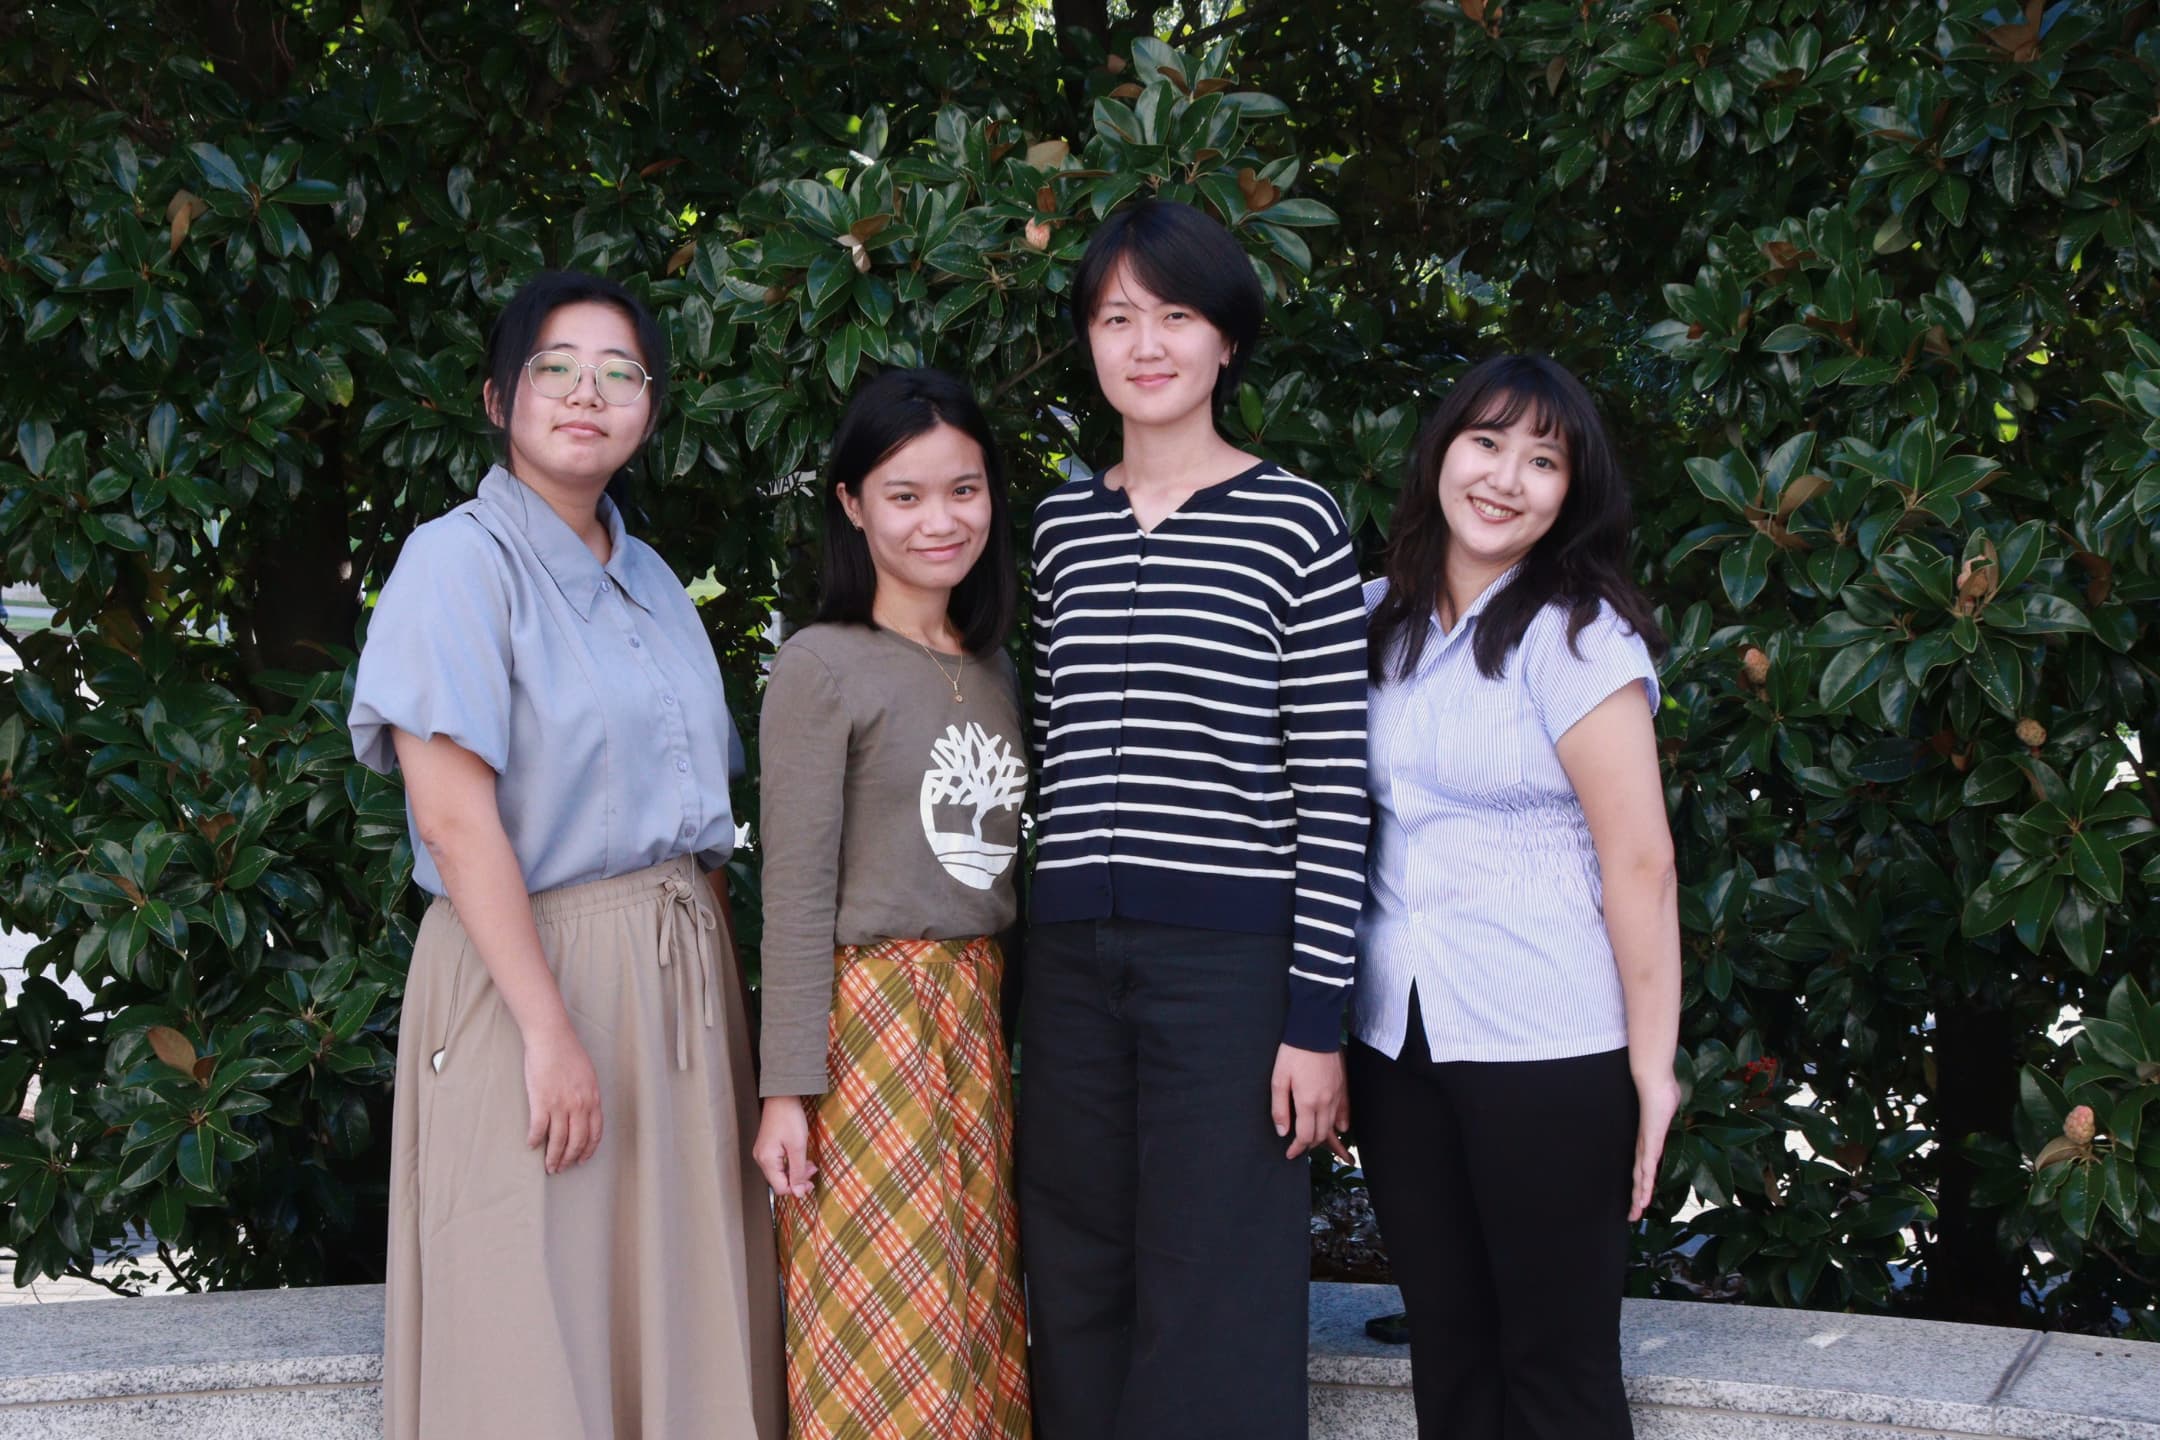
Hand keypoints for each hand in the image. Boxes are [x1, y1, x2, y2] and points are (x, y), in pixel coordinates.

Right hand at [522, 1020, 602, 1174]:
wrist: (552, 1038)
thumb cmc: (569, 1053)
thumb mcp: (588, 1076)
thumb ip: (588, 1096)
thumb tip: (585, 1113)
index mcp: (593, 1099)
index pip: (594, 1133)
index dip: (588, 1150)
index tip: (582, 1160)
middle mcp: (579, 1105)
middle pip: (577, 1141)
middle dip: (569, 1159)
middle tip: (562, 1168)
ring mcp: (560, 1105)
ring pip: (558, 1141)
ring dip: (553, 1157)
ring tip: (549, 1166)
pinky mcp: (541, 1102)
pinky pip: (538, 1129)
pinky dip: (534, 1140)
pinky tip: (531, 1145)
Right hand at [753, 1095, 817, 1197]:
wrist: (782, 1096)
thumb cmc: (789, 1118)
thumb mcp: (798, 1147)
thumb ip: (798, 1172)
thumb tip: (799, 1194)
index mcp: (766, 1161)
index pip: (780, 1188)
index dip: (797, 1188)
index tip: (811, 1183)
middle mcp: (760, 1159)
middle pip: (779, 1181)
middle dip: (797, 1179)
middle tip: (813, 1170)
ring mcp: (762, 1153)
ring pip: (780, 1172)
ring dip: (795, 1171)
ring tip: (809, 1163)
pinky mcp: (766, 1147)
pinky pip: (778, 1163)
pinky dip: (790, 1163)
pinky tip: (800, 1158)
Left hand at [1271, 1043, 1352, 1162]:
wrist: (1314, 1031)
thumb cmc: (1293, 1054)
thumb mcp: (1278, 1079)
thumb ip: (1280, 1108)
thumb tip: (1283, 1132)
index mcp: (1308, 1103)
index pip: (1306, 1137)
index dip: (1297, 1149)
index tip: (1289, 1153)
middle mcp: (1326, 1103)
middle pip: (1321, 1135)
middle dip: (1310, 1145)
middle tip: (1299, 1147)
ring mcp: (1337, 1095)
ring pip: (1333, 1126)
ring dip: (1324, 1137)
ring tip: (1316, 1142)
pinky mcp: (1343, 1087)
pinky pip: (1345, 1112)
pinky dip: (1342, 1124)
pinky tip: (1339, 1129)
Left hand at [1630, 1070, 1681, 1220]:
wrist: (1654, 1080)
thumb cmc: (1663, 1091)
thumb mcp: (1671, 1110)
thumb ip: (1672, 1118)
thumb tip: (1676, 1113)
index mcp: (1648, 1140)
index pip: (1644, 1168)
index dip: (1642, 1184)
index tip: (1640, 1199)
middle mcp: (1644, 1145)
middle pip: (1638, 1177)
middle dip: (1636, 1197)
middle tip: (1632, 1216)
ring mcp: (1647, 1144)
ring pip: (1641, 1176)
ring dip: (1639, 1195)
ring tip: (1636, 1212)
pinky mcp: (1651, 1141)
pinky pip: (1648, 1165)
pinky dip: (1646, 1182)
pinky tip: (1644, 1195)